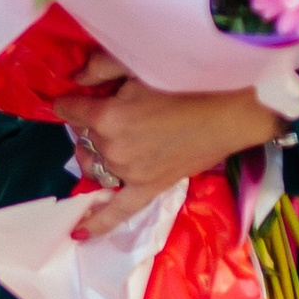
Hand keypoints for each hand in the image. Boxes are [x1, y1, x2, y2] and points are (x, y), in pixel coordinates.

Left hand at [66, 72, 286, 240]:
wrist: (228, 112)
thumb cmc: (187, 83)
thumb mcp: (139, 65)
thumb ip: (100, 68)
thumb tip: (75, 80)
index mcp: (108, 117)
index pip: (70, 110)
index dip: (71, 102)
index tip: (76, 98)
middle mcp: (113, 149)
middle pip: (83, 138)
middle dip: (87, 125)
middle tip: (107, 111)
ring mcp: (129, 173)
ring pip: (95, 166)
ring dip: (94, 155)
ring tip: (105, 142)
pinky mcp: (149, 188)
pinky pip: (118, 211)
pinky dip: (97, 222)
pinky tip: (78, 233)